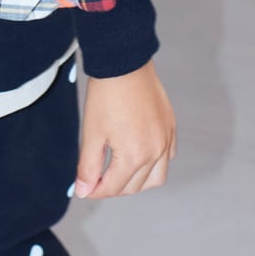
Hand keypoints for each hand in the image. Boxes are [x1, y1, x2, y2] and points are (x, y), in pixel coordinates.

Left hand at [73, 60, 176, 198]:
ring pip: (156, 178)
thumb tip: (83, 191)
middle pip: (134, 187)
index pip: (114, 187)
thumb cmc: (106, 95)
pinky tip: (138, 157)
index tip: (84, 188)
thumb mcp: (92, 134)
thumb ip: (88, 167)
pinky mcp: (170, 128)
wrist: (124, 64)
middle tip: (95, 180)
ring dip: (136, 182)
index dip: (95, 191)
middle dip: (113, 188)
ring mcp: (166, 140)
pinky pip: (167, 158)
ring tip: (117, 174)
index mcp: (135, 155)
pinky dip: (154, 165)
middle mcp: (156, 151)